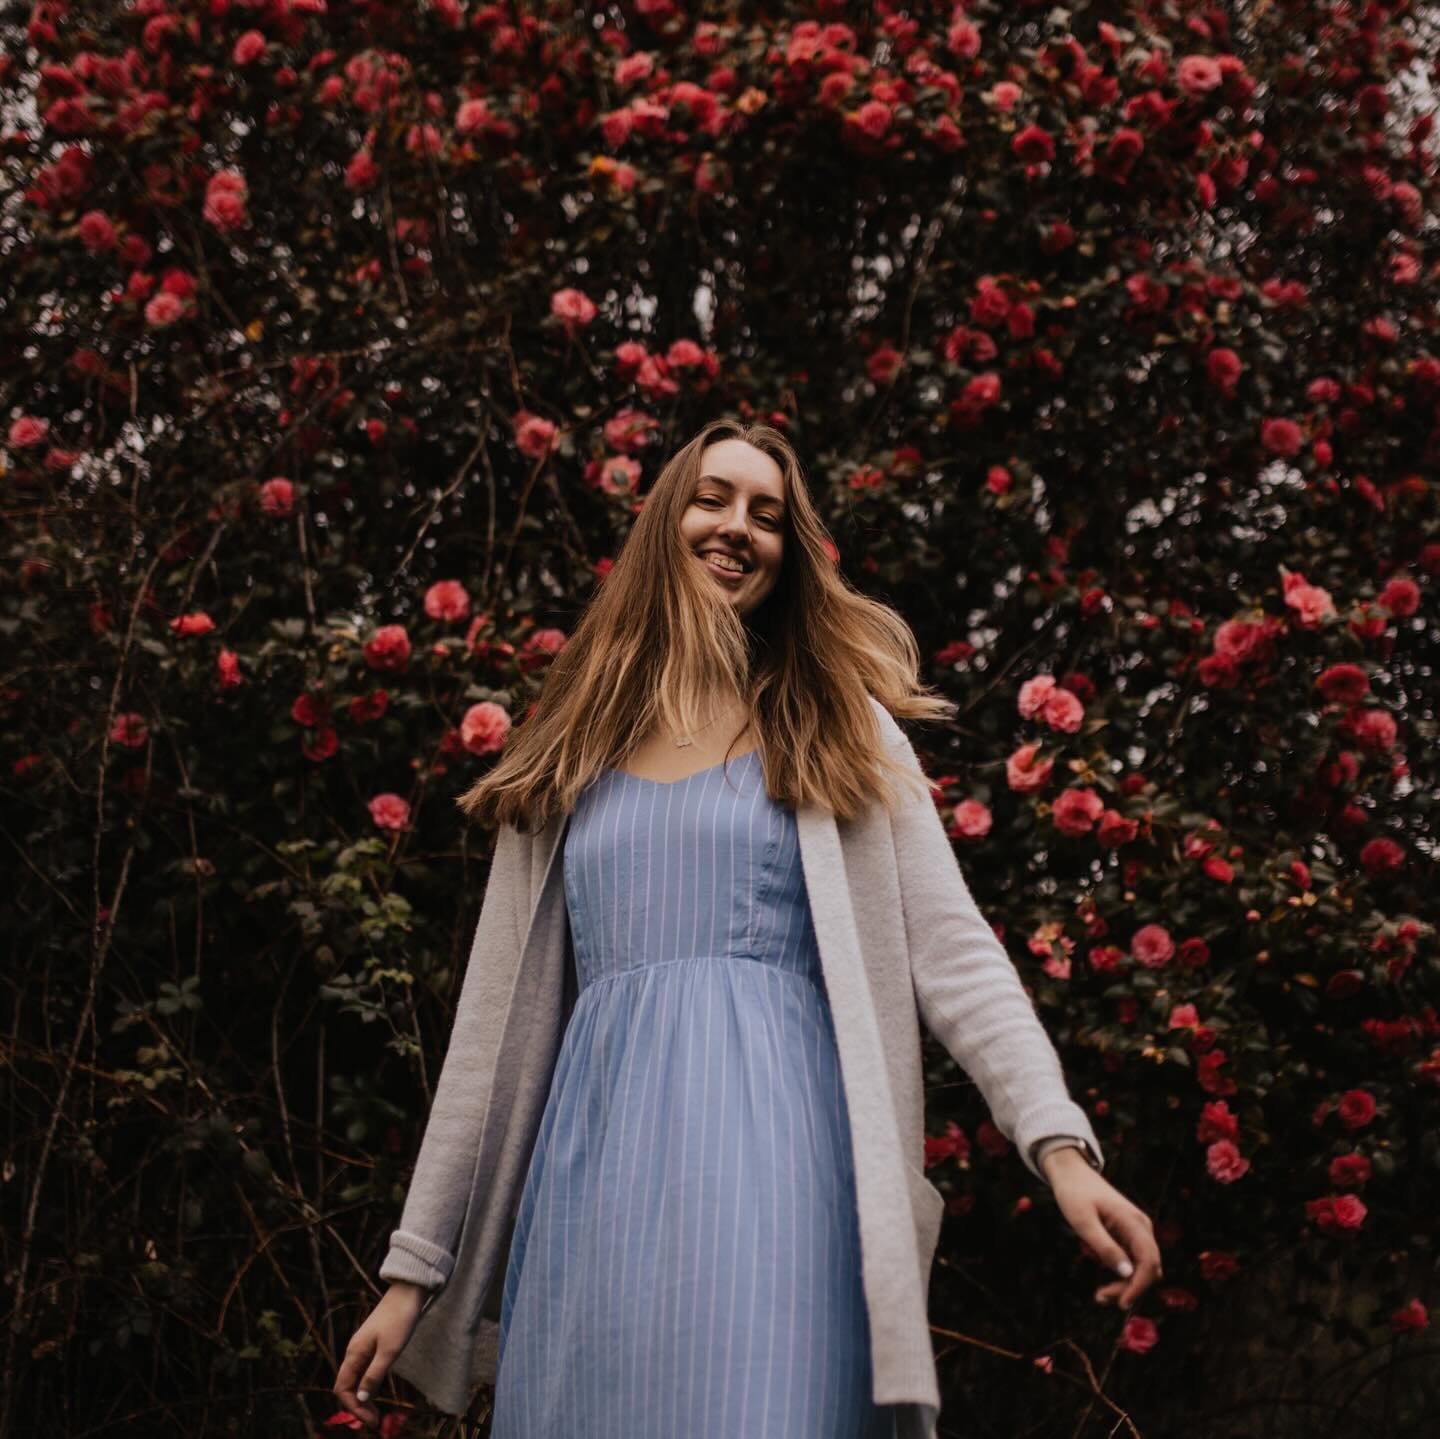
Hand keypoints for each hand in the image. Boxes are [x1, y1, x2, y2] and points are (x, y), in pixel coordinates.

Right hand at [333, 1281, 426, 1429]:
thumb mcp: (390, 1351)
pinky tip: (377, 1393)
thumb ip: (374, 1375)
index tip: (371, 1420)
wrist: (409, 1291)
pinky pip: (365, 1370)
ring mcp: (364, 1347)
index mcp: (354, 1353)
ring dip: (363, 1398)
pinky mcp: (374, 1344)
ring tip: (376, 1413)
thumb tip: (361, 1399)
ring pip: (356, 1379)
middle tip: (375, 1421)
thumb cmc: (400, 1319)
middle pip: (347, 1387)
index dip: (353, 1408)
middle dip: (358, 1407)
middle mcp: (355, 1352)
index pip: (342, 1389)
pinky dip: (368, 1385)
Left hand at [1040, 1147, 1162, 1309]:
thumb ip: (1105, 1247)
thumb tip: (1128, 1274)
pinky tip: (1105, 1280)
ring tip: (1100, 1294)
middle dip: (1130, 1287)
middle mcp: (1141, 1227)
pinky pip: (1133, 1261)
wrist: (1072, 1174)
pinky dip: (1123, 1274)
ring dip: (1126, 1284)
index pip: (1149, 1261)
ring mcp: (1137, 1231)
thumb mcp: (1083, 1221)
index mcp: (1134, 1222)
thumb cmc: (1074, 1194)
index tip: (1122, 1303)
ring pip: (1142, 1268)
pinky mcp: (1129, 1235)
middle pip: (1149, 1268)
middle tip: (1100, 1297)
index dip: (1139, 1285)